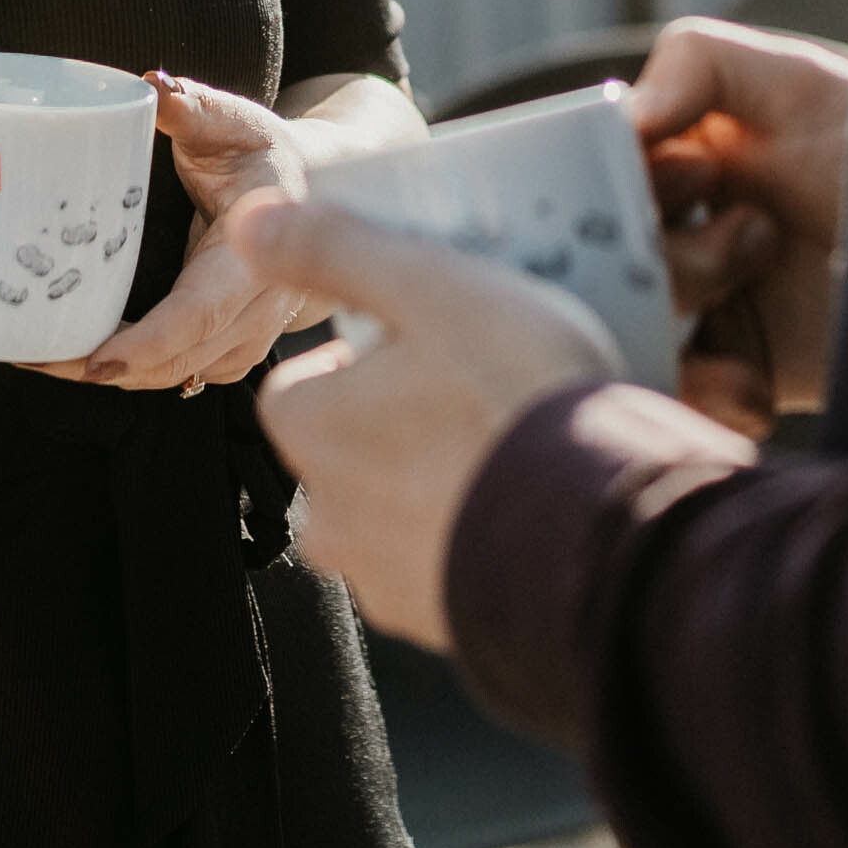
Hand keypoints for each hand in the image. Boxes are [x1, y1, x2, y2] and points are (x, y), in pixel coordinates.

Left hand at [55, 70, 365, 392]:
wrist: (311, 196)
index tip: (93, 361)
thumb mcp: (236, 123)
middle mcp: (257, 311)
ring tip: (37, 352)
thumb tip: (155, 86)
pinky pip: (176, 372)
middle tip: (31, 353)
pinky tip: (77, 353)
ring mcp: (246, 338)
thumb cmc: (265, 156)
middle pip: (176, 359)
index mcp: (257, 258)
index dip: (147, 344)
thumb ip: (196, 107)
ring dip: (108, 373)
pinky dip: (129, 370)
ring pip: (174, 374)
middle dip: (102, 368)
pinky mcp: (229, 349)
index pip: (201, 314)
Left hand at [237, 192, 626, 648]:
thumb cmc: (513, 400)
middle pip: (345, 452)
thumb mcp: (430, 287)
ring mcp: (385, 581)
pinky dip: (472, 543)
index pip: (301, 384)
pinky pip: (443, 572)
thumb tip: (247, 221)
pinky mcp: (442, 626)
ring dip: (435, 491)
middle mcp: (328, 517)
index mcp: (310, 430)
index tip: (428, 349)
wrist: (601, 539)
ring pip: (391, 517)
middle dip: (397, 428)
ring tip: (514, 458)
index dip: (362, 360)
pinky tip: (529, 514)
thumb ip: (334, 250)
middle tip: (482, 398)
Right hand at [635, 18, 847, 436]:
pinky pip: (682, 400)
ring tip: (762, 265)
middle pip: (604, 257)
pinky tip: (750, 379)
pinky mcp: (745, 375)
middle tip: (750, 229)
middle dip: (666, 245)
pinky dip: (704, 396)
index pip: (598, 178)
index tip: (698, 172)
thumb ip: (697, 62)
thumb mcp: (794, 79)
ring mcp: (713, 309)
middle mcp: (685, 234)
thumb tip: (623, 121)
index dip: (635, 179)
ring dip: (687, 299)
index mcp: (682, 163)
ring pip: (630, 326)